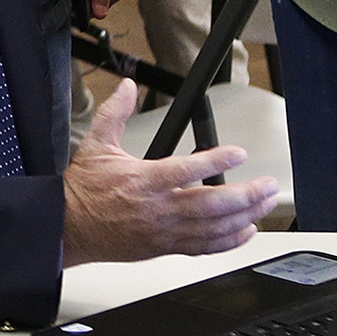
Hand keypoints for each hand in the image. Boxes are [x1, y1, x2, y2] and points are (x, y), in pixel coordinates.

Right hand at [62, 81, 278, 266]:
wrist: (69, 227)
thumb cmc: (84, 190)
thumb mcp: (96, 144)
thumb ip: (115, 113)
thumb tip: (126, 87)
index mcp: (143, 181)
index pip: (186, 170)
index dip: (216, 161)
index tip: (239, 153)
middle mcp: (158, 209)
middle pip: (211, 205)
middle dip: (245, 195)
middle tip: (267, 185)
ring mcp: (164, 232)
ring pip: (213, 228)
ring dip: (244, 216)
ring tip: (264, 204)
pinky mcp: (165, 247)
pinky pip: (204, 248)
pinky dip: (229, 242)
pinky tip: (246, 231)